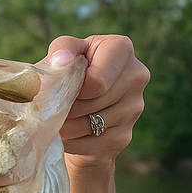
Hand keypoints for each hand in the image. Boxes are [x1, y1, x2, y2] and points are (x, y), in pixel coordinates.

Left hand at [41, 35, 149, 167]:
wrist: (77, 109)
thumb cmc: (67, 75)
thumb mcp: (62, 55)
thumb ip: (62, 48)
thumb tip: (62, 59)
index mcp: (121, 49)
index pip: (97, 81)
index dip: (74, 90)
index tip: (63, 90)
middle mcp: (136, 75)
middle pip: (93, 103)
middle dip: (68, 108)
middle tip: (55, 108)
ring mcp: (135, 107)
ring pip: (91, 124)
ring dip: (67, 127)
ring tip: (58, 120)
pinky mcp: (125, 135)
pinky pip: (92, 144)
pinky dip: (72, 142)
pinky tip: (67, 134)